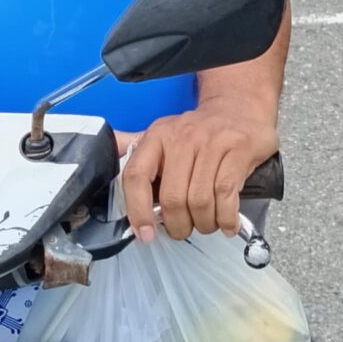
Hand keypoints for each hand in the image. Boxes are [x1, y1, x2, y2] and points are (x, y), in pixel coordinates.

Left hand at [120, 101, 279, 240]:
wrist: (239, 108)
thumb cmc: (200, 133)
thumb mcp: (165, 136)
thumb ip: (138, 156)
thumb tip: (103, 162)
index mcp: (158, 136)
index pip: (136, 175)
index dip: (137, 210)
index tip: (145, 233)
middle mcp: (183, 136)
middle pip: (173, 197)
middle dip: (179, 225)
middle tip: (185, 228)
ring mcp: (213, 141)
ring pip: (200, 200)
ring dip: (204, 223)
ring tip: (207, 223)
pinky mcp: (239, 148)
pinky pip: (226, 194)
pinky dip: (226, 217)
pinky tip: (227, 222)